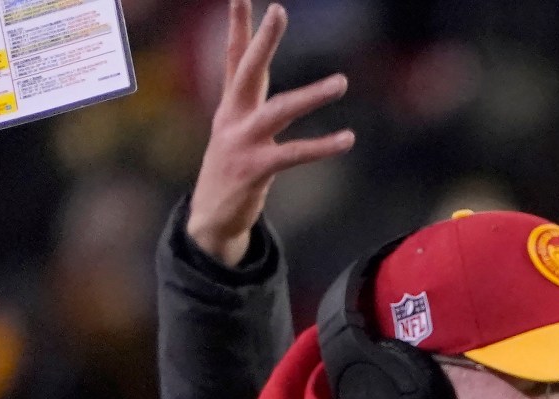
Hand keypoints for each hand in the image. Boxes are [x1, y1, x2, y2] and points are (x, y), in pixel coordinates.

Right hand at [186, 0, 355, 266]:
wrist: (211, 218)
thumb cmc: (232, 169)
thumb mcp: (236, 129)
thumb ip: (250, 98)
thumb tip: (260, 67)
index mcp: (230, 105)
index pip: (234, 58)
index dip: (239, 27)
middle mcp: (232, 117)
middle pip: (248, 70)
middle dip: (263, 39)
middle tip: (278, 9)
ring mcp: (241, 142)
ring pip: (279, 110)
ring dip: (312, 95)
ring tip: (342, 82)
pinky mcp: (254, 169)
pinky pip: (294, 153)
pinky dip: (322, 146)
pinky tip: (347, 139)